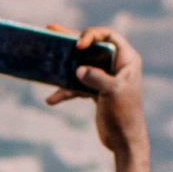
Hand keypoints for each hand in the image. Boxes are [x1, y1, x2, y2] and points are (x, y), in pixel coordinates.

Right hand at [50, 25, 144, 156]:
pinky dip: (65, 91)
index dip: (92, 35)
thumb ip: (96, 78)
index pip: (108, 36)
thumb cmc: (125, 114)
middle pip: (91, 47)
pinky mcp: (96, 92)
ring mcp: (105, 78)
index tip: (78, 46)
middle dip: (71, 41)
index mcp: (126, 59)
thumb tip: (78, 70)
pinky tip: (51, 99)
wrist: (125, 140)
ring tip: (46, 60)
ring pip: (81, 66)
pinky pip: (78, 86)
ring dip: (64, 67)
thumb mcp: (112, 92)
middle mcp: (116, 65)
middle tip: (51, 30)